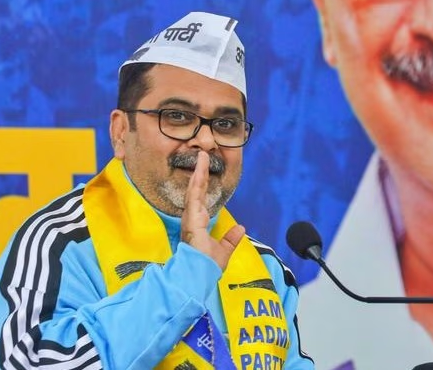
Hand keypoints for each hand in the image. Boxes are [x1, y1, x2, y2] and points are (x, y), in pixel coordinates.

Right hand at [181, 151, 244, 268]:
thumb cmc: (206, 267)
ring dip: (199, 172)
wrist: (199, 276)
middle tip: (203, 156)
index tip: (204, 170)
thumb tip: (241, 228)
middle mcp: (192, 219)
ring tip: (202, 156)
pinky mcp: (192, 219)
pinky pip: (195, 196)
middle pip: (195, 191)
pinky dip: (198, 181)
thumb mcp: (223, 250)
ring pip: (194, 190)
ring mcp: (191, 218)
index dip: (202, 184)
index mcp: (198, 224)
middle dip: (199, 173)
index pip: (200, 199)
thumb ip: (230, 239)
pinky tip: (201, 169)